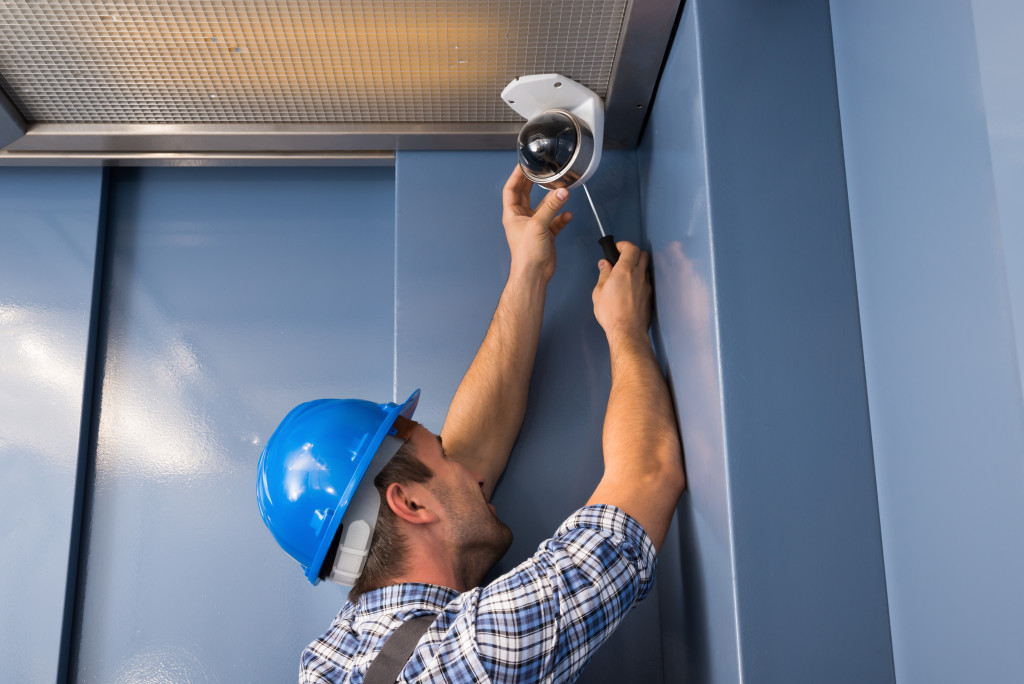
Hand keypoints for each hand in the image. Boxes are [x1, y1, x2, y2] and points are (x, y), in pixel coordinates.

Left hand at [502, 165, 572, 281]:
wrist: (534, 274)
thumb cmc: (526, 254)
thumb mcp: (538, 225)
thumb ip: (551, 207)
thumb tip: (561, 192)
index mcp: (512, 214)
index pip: (511, 188)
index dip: (516, 175)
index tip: (523, 164)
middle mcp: (522, 218)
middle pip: (526, 194)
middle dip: (533, 182)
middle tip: (540, 170)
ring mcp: (534, 225)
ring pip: (543, 207)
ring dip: (553, 200)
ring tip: (561, 191)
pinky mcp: (545, 234)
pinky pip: (554, 220)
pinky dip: (561, 217)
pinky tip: (567, 215)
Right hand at [592, 241, 651, 343]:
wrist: (627, 331)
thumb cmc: (612, 313)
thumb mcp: (599, 292)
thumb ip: (603, 274)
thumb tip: (605, 264)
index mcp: (625, 270)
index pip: (630, 248)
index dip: (623, 245)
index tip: (616, 248)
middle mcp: (639, 275)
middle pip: (642, 254)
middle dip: (633, 252)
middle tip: (622, 258)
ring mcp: (646, 285)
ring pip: (646, 267)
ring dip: (637, 266)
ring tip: (625, 274)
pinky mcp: (649, 295)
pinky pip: (646, 280)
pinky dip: (640, 278)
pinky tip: (630, 287)